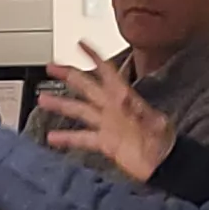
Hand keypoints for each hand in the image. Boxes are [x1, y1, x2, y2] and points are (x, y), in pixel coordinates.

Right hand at [37, 41, 177, 182]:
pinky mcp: (106, 142)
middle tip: (52, 66)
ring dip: (61, 104)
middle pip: (87, 87)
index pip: (107, 72)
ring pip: (80, 111)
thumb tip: (123, 98)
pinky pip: (82, 137)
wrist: (164, 165)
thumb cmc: (165, 143)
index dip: (94, 56)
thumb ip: (138, 111)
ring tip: (43, 100)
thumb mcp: (155, 123)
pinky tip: (53, 137)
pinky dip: (67, 138)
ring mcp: (108, 125)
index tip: (80, 44)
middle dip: (69, 75)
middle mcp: (113, 109)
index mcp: (125, 99)